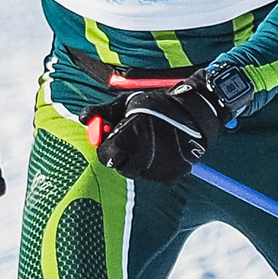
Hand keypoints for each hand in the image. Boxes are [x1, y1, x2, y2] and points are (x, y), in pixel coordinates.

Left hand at [95, 68, 236, 182]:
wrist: (194, 113)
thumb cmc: (156, 106)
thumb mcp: (126, 103)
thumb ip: (102, 113)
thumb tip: (83, 119)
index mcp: (130, 138)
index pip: (106, 157)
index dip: (108, 149)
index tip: (114, 139)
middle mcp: (143, 156)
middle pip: (122, 168)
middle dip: (124, 157)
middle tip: (133, 141)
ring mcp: (158, 168)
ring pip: (139, 172)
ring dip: (139, 161)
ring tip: (150, 142)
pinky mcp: (171, 175)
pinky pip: (154, 174)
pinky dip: (154, 166)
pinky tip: (161, 150)